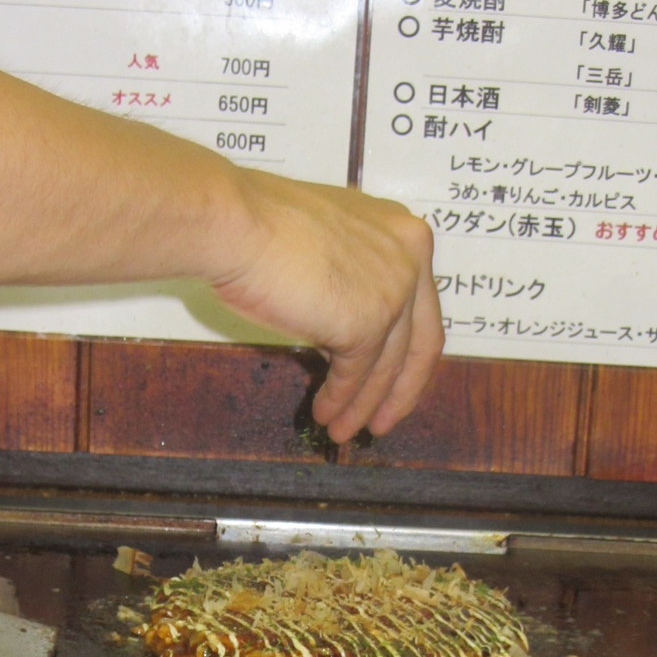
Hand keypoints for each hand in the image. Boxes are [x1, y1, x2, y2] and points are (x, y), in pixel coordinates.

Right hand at [210, 172, 442, 441]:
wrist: (237, 225)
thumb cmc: (259, 225)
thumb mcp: (326, 247)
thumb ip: (350, 280)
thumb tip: (343, 325)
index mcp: (403, 232)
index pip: (420, 305)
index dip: (406, 352)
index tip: (392, 380)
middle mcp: (409, 257)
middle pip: (418, 342)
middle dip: (400, 391)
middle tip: (382, 421)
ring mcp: (394, 289)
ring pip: (387, 366)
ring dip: (362, 405)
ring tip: (342, 431)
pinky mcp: (367, 322)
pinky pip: (356, 375)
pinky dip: (341, 400)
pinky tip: (326, 415)